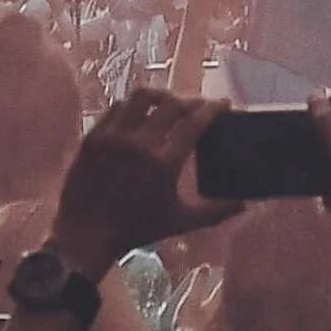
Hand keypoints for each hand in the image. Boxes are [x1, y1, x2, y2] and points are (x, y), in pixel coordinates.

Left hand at [46, 89, 242, 278]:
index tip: (223, 104)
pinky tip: (139, 112)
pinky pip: (116, 108)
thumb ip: (215, 211)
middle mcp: (140, 142)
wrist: (86, 233)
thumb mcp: (179, 222)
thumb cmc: (136, 229)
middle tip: (198, 106)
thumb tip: (244, 204)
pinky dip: (133, 105)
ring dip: (161, 96)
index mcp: (164, 162)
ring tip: (169, 103)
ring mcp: (113, 136)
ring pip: (141, 98)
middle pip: (171, 105)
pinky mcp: (94, 135)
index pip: (194, 123)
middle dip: (190, 101)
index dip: (212, 109)